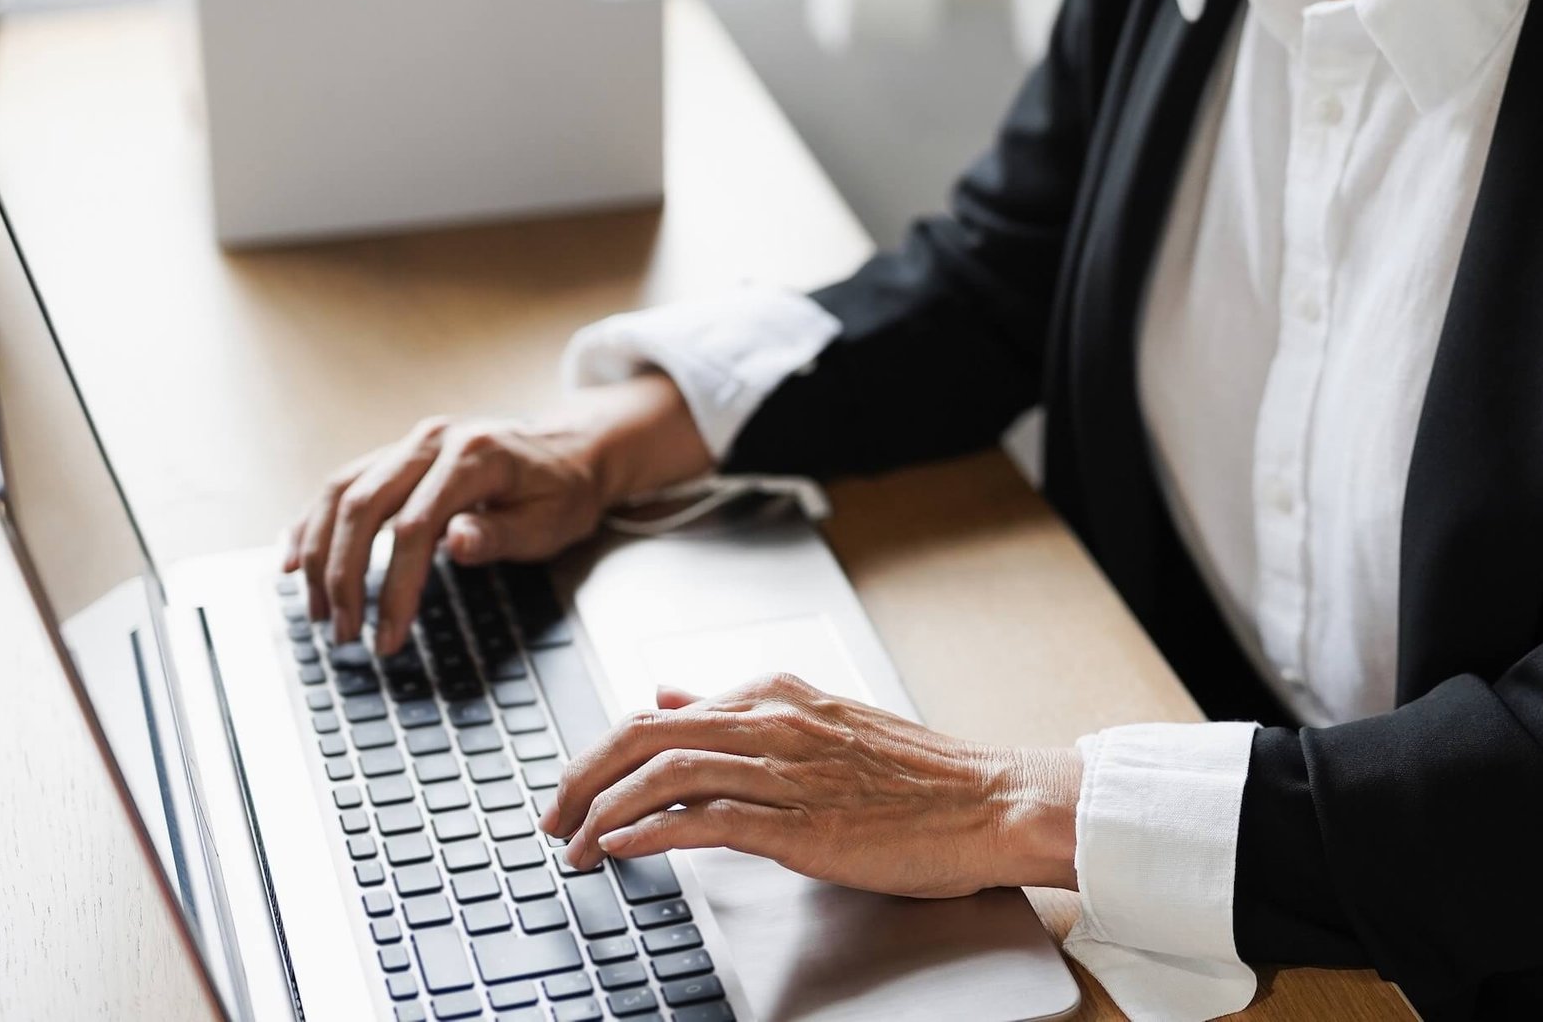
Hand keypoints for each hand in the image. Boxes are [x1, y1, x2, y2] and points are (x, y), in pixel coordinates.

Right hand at [280, 374, 710, 653]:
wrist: (570, 452)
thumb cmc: (562, 494)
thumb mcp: (549, 522)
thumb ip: (500, 533)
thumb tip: (455, 542)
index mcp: (474, 456)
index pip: (414, 527)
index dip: (394, 587)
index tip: (386, 636)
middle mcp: (432, 441)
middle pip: (363, 507)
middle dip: (343, 577)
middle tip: (344, 633)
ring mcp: (409, 443)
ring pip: (340, 493)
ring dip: (319, 554)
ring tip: (319, 611)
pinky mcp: (395, 455)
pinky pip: (340, 484)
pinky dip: (311, 522)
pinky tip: (292, 559)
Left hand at [543, 675, 1082, 898]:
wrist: (991, 801)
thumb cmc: (918, 776)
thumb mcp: (820, 720)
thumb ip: (739, 709)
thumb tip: (668, 694)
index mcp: (777, 695)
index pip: (660, 713)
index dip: (602, 753)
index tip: (575, 789)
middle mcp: (774, 722)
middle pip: (643, 735)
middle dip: (582, 777)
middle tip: (552, 818)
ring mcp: (787, 772)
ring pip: (664, 774)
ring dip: (602, 811)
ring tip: (574, 844)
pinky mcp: (802, 824)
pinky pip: (706, 819)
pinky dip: (651, 832)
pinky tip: (621, 848)